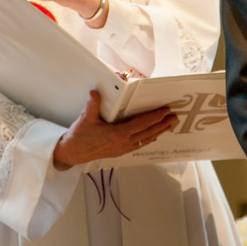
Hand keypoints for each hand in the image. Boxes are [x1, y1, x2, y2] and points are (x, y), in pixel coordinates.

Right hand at [52, 91, 176, 169]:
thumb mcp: (86, 119)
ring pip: (145, 140)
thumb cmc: (79, 137)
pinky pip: (139, 144)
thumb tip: (95, 93)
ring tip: (169, 126)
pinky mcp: (120, 151)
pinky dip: (148, 138)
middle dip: (162, 125)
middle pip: (148, 132)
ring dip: (158, 132)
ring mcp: (122, 149)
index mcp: (118, 134)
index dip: (155, 117)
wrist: (72, 153)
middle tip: (174, 117)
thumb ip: (92, 105)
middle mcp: (123, 143)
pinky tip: (153, 136)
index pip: (141, 124)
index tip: (165, 111)